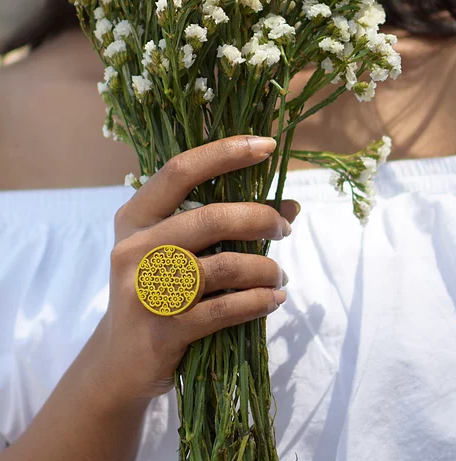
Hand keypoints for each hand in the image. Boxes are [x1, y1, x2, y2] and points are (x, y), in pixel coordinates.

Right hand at [98, 135, 300, 403]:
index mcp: (136, 218)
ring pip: (224, 266)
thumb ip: (223, 225)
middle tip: (284, 229)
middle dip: (261, 219)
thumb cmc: (155, 293)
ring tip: (280, 276)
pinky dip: (258, 302)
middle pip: (212, 218)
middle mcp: (134, 248)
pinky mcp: (162, 330)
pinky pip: (224, 310)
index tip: (268, 146)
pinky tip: (274, 300)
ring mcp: (145, 291)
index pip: (181, 171)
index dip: (226, 153)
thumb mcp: (176, 252)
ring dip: (265, 269)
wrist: (120, 359)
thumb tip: (290, 206)